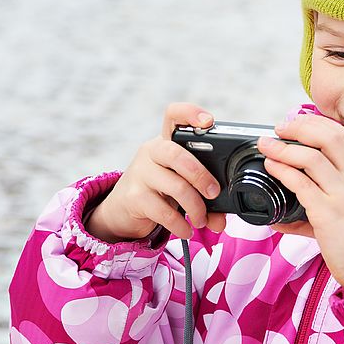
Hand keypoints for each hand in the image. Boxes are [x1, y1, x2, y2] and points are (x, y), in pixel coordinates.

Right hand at [84, 103, 226, 241]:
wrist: (121, 209)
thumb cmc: (159, 190)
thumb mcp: (180, 185)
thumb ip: (202, 196)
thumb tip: (221, 219)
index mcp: (166, 141)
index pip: (173, 115)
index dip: (190, 113)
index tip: (208, 122)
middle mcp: (151, 152)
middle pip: (177, 153)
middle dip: (201, 175)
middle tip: (213, 193)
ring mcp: (140, 173)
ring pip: (175, 186)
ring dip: (196, 207)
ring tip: (201, 220)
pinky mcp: (134, 197)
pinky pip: (164, 212)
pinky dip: (181, 224)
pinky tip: (186, 230)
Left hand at [257, 115, 343, 292]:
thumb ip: (317, 209)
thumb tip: (280, 219)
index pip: (343, 136)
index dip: (317, 124)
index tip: (296, 123)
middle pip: (329, 137)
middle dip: (300, 126)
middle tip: (278, 128)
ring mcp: (343, 196)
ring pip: (312, 157)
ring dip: (284, 147)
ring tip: (266, 146)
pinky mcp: (328, 214)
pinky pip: (302, 184)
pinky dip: (282, 171)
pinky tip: (271, 168)